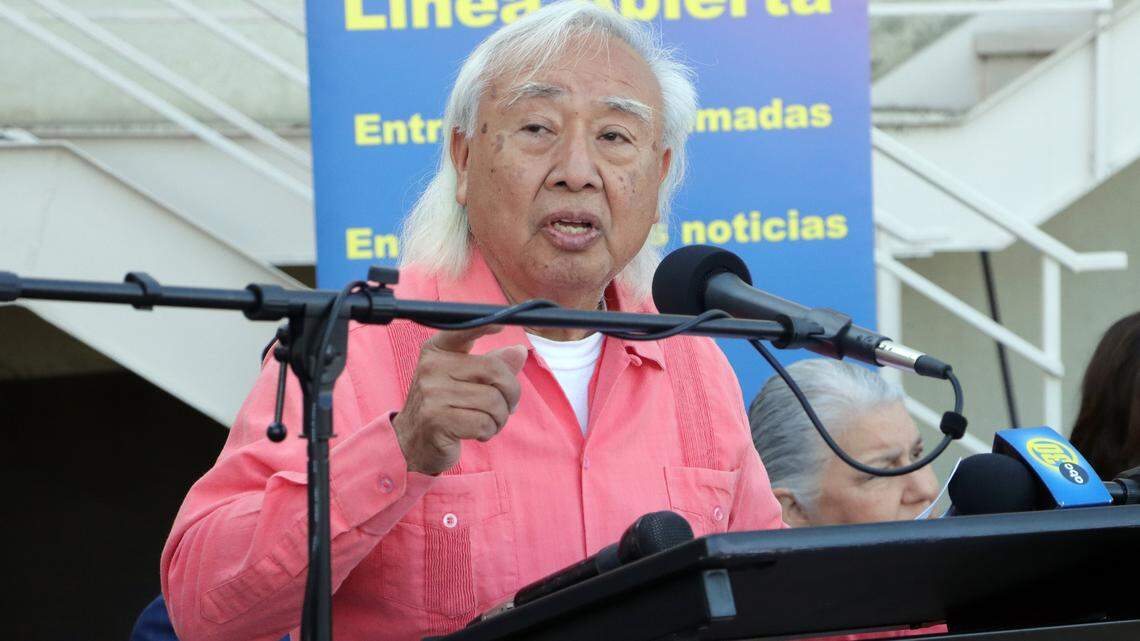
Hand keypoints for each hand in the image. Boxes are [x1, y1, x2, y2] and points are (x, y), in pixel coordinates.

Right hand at [392, 325, 526, 475]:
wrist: (411, 442)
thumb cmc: (444, 407)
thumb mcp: (464, 380)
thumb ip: (492, 365)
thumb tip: (519, 351)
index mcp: (437, 351)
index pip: (463, 330)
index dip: (484, 325)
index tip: (500, 324)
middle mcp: (432, 367)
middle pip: (495, 371)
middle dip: (511, 393)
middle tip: (507, 406)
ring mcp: (433, 394)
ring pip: (494, 401)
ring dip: (500, 418)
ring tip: (487, 422)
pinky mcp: (437, 420)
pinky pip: (484, 423)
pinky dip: (489, 431)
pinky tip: (478, 432)